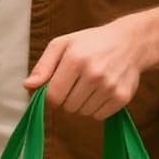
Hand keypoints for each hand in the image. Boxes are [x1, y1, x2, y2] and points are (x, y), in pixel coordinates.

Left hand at [25, 20, 143, 119]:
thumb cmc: (91, 43)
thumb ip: (43, 66)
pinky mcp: (122, 97)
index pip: (53, 96)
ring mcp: (109, 87)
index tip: (57, 88)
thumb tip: (28, 86)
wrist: (130, 43)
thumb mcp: (63, 45)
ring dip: (83, 104)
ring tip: (90, 86)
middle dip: (68, 99)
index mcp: (75, 60)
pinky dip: (97, 108)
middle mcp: (94, 75)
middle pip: (68, 107)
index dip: (51, 96)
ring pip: (84, 112)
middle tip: (77, 83)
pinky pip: (100, 116)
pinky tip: (102, 91)